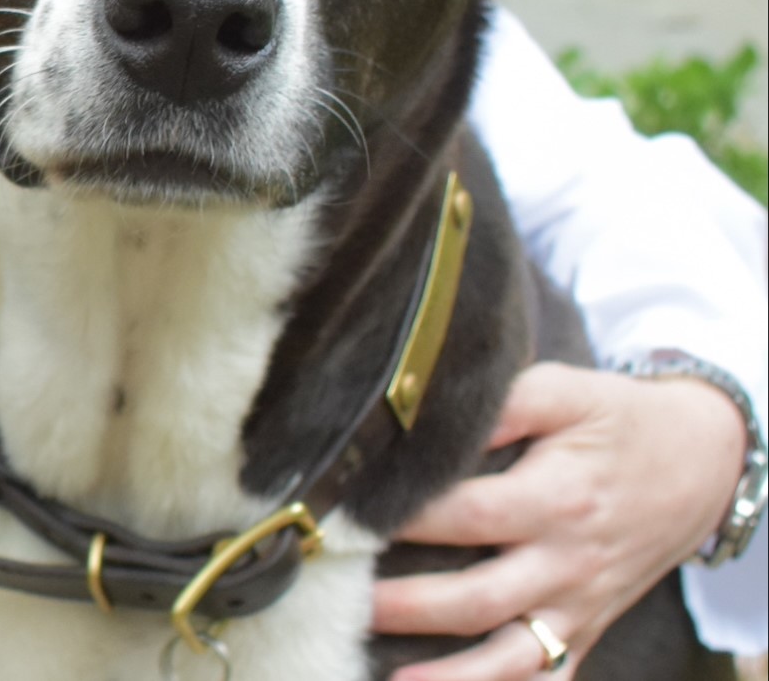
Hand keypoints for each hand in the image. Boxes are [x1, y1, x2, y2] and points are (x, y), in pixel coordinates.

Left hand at [371, 361, 743, 677]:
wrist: (698, 462)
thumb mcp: (561, 390)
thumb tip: (426, 418)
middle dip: (407, 606)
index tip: (343, 518)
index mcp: (556, 498)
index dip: (405, 519)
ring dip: (453, 675)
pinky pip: (551, 677)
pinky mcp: (586, 629)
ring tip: (391, 678)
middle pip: (478, 597)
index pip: (467, 516)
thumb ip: (498, 405)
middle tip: (343, 600)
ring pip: (514, 658)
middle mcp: (567, 562)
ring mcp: (579, 605)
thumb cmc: (614, 419)